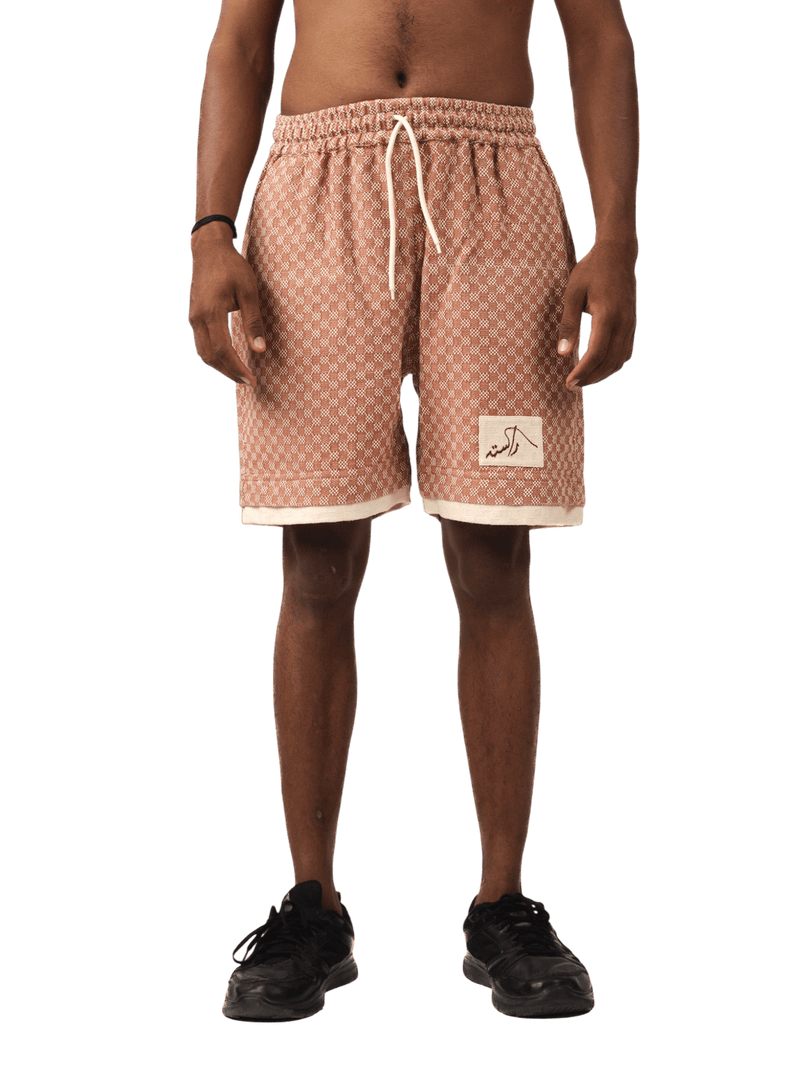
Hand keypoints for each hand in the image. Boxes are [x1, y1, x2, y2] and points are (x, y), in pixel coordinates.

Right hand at [188, 231, 264, 387]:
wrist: (209, 249)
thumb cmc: (232, 267)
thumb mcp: (249, 291)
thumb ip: (253, 321)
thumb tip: (260, 349)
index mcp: (211, 312)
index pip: (223, 350)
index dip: (237, 369)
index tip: (252, 381)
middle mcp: (198, 318)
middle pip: (210, 356)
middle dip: (229, 373)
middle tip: (248, 383)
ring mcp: (193, 317)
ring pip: (203, 352)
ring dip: (221, 367)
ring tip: (239, 376)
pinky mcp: (195, 316)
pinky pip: (202, 343)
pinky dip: (215, 356)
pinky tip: (229, 360)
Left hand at [559, 239, 637, 392]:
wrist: (617, 254)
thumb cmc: (591, 271)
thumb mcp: (573, 294)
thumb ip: (569, 325)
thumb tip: (563, 353)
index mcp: (608, 316)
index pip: (596, 354)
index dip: (583, 372)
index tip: (569, 383)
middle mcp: (624, 323)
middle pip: (610, 362)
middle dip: (591, 378)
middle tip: (572, 386)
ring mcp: (631, 325)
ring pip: (620, 360)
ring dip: (602, 374)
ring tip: (583, 380)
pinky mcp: (631, 324)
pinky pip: (624, 352)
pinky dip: (612, 364)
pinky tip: (597, 367)